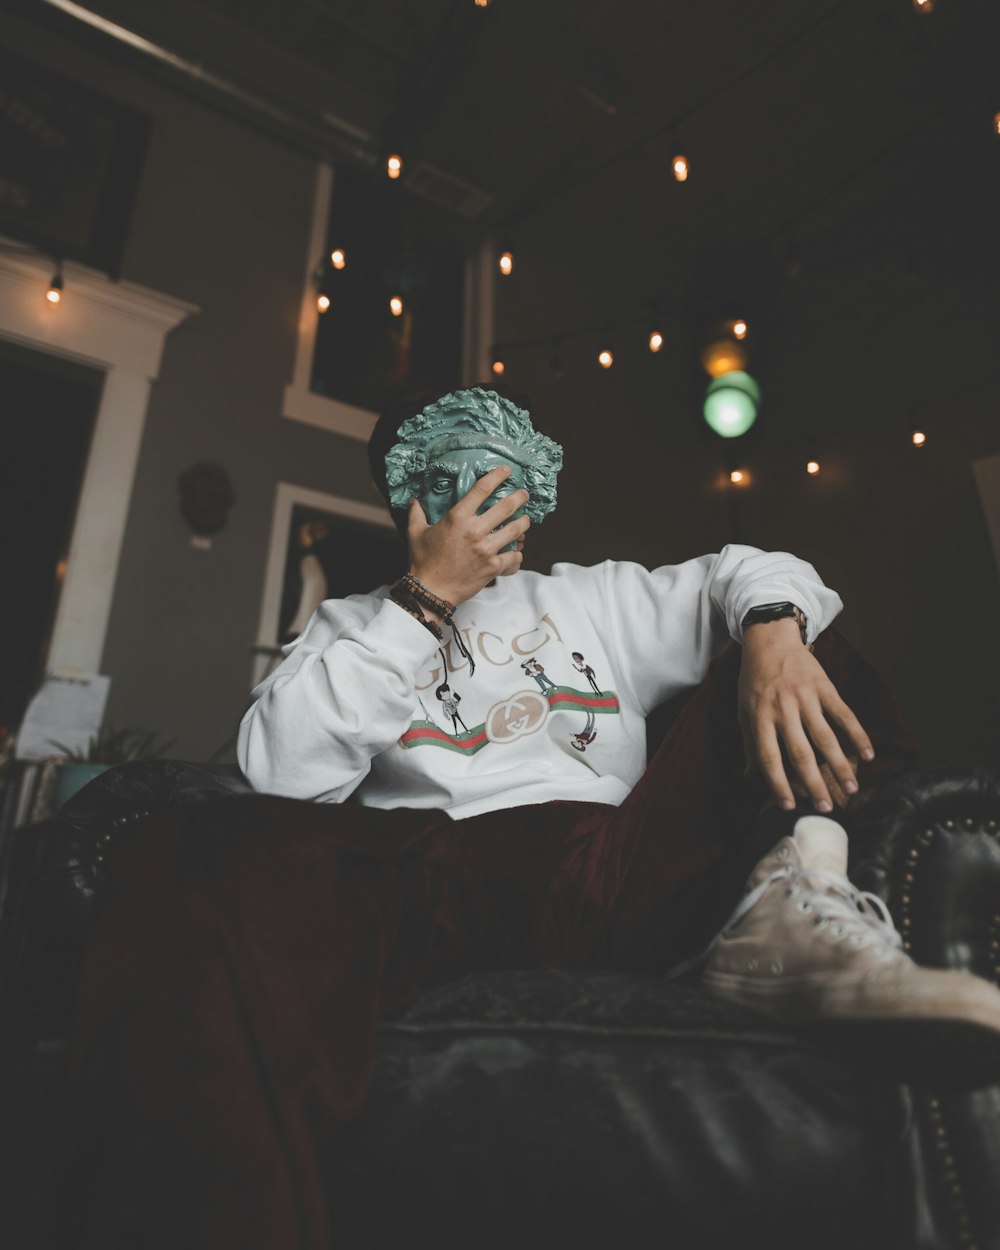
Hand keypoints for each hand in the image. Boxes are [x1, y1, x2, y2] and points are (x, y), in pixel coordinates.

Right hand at [406, 465, 530, 606]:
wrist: (430, 590)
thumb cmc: (423, 561)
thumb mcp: (415, 533)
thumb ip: (416, 514)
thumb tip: (413, 501)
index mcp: (458, 517)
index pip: (482, 489)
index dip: (497, 476)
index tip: (506, 471)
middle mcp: (475, 530)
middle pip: (506, 506)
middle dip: (519, 497)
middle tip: (524, 494)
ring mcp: (486, 549)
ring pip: (516, 530)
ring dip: (524, 523)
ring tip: (525, 520)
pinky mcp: (493, 567)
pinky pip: (514, 557)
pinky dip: (517, 555)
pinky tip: (516, 553)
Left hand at [738, 618, 874, 811]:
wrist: (770, 640)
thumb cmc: (754, 681)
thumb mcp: (744, 710)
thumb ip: (750, 743)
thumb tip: (749, 778)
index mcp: (759, 717)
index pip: (768, 758)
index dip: (778, 784)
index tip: (789, 806)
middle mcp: (782, 709)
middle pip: (800, 753)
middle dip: (814, 783)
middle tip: (827, 808)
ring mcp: (805, 697)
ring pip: (825, 737)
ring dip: (841, 765)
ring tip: (852, 788)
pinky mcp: (824, 687)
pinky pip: (844, 714)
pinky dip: (857, 734)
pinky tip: (868, 754)